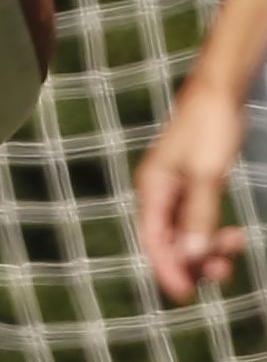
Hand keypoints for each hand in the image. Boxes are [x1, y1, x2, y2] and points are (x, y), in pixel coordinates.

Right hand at [138, 77, 252, 301]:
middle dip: (193, 260)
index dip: (167, 269)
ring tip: (236, 248)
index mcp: (152, 188)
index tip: (185, 295)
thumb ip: (198, 216)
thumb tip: (192, 255)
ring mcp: (174, 190)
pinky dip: (213, 233)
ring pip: (184, 234)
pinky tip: (233, 235)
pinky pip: (196, 222)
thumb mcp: (206, 175)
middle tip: (225, 270)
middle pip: (168, 242)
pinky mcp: (191, 187)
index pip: (153, 239)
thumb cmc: (208, 128)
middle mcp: (158, 193)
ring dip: (207, 249)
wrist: (218, 94)